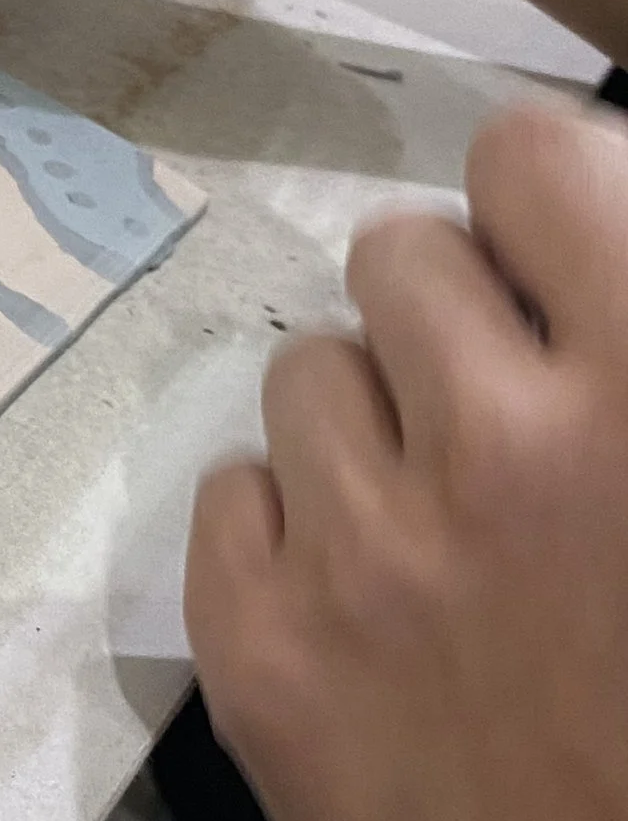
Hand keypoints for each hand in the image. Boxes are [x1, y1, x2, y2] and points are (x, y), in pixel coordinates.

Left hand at [188, 104, 627, 820]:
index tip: (558, 272)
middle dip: (453, 321)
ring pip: (304, 377)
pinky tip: (371, 605)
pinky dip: (289, 537)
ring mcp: (365, 556)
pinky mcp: (263, 661)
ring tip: (444, 527)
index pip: (525, 159)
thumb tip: (594, 240)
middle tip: (506, 416)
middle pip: (396, 257)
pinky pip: (229, 501)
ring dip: (370, 428)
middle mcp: (502, 442)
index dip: (542, 208)